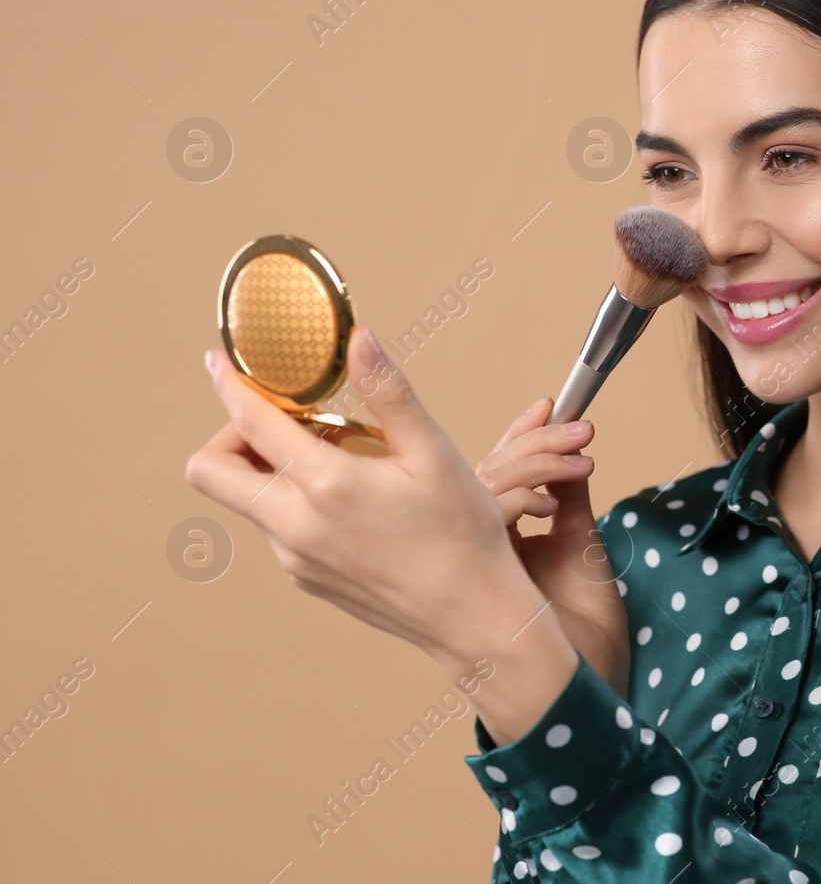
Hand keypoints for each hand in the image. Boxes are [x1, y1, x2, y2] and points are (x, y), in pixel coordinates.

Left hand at [184, 326, 570, 677]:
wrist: (473, 617)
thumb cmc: (464, 535)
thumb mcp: (435, 453)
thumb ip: (389, 393)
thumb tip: (359, 341)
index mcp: (328, 485)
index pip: (251, 422)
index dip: (230, 384)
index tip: (219, 363)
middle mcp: (296, 526)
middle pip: (210, 471)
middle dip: (229, 434)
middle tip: (283, 421)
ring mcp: (295, 558)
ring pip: (246, 500)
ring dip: (271, 468)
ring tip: (341, 458)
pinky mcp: (305, 578)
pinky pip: (276, 529)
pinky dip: (294, 501)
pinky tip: (352, 498)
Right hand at [477, 398, 630, 698]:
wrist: (591, 694)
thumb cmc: (589, 636)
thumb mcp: (584, 550)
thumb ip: (571, 501)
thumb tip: (569, 452)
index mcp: (501, 544)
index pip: (498, 476)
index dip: (522, 437)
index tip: (549, 403)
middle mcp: (481, 552)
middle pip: (486, 477)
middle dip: (533, 443)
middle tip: (575, 425)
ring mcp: (477, 565)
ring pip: (481, 493)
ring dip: (533, 463)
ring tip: (580, 450)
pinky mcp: (482, 579)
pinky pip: (484, 523)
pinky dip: (520, 499)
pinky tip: (554, 496)